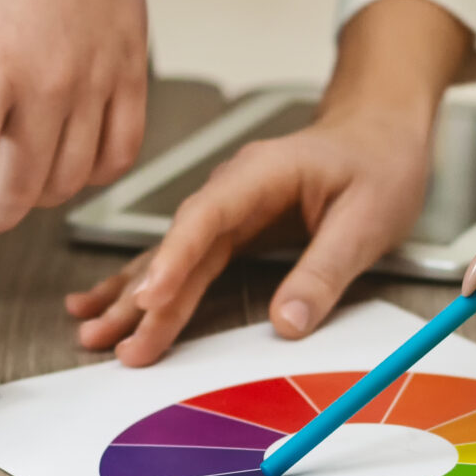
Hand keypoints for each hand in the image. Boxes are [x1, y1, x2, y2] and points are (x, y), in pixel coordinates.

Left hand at [0, 0, 149, 242]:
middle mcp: (45, 77)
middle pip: (27, 183)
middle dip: (1, 211)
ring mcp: (94, 80)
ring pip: (72, 179)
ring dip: (45, 193)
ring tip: (29, 175)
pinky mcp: (131, 77)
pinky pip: (119, 156)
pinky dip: (93, 173)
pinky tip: (75, 158)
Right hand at [66, 96, 433, 365]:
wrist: (381, 134)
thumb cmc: (379, 165)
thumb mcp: (368, 220)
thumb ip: (325, 271)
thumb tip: (287, 323)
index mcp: (263, 173)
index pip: (207, 217)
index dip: (176, 259)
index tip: (151, 297)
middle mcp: (233, 188)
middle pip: (179, 245)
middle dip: (143, 296)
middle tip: (114, 340)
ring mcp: (228, 209)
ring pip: (174, 257)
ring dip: (135, 297)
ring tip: (94, 333)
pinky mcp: (231, 230)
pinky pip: (185, 262)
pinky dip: (150, 287)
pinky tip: (113, 305)